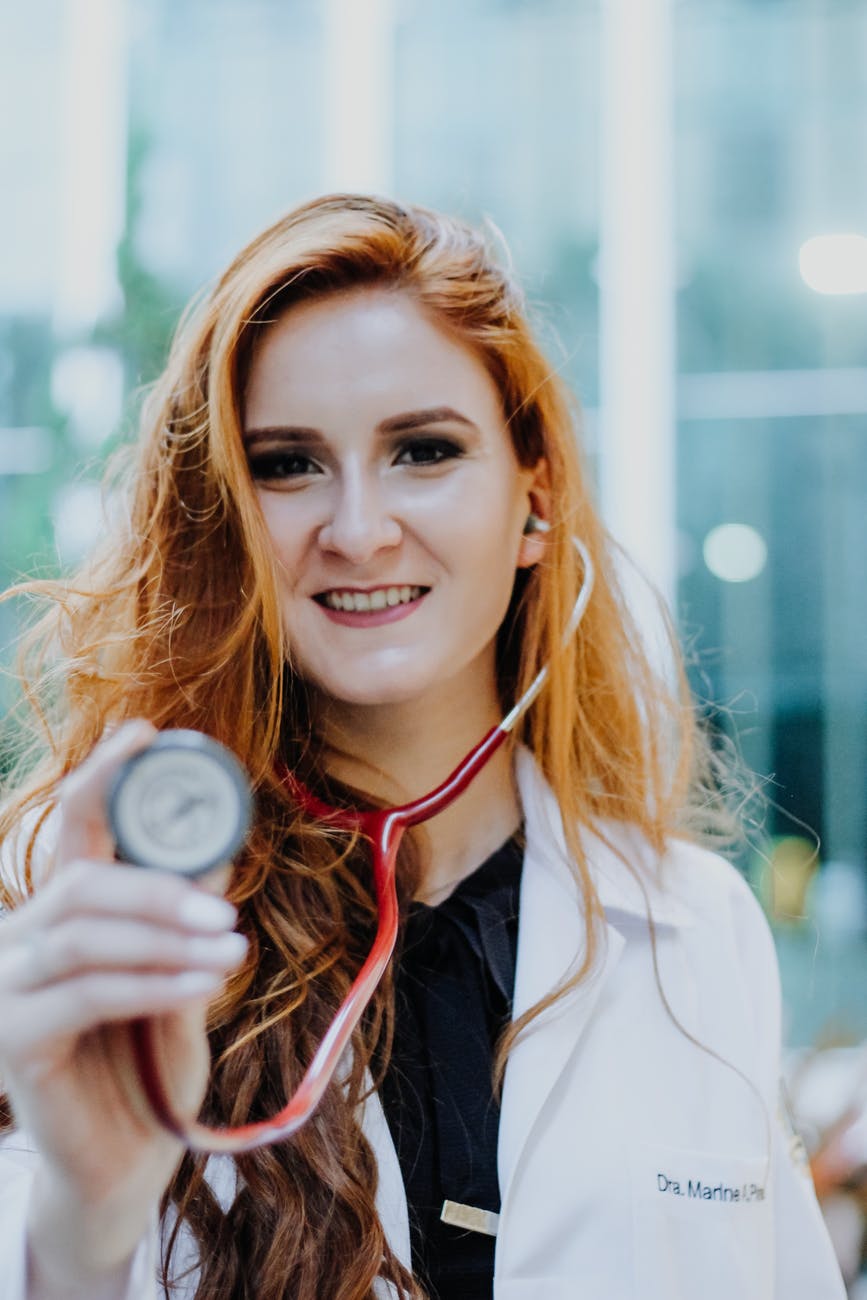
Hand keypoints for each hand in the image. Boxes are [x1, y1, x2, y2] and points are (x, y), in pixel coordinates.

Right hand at [0, 721, 246, 1277]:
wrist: (125, 1163)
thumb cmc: (151, 1062)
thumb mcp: (180, 976)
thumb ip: (186, 920)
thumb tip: (219, 852)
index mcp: (61, 911)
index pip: (74, 828)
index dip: (105, 776)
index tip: (147, 734)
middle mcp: (23, 938)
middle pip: (82, 880)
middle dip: (157, 885)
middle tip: (222, 908)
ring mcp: (8, 988)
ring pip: (87, 934)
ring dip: (166, 937)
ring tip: (230, 949)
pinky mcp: (14, 1039)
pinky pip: (91, 993)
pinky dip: (153, 984)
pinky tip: (202, 986)